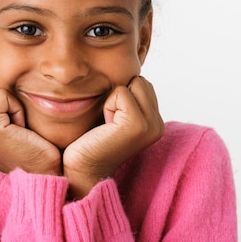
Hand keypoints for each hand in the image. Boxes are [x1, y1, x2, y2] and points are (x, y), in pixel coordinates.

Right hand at [0, 78, 61, 174]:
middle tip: (14, 124)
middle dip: (4, 98)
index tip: (8, 121)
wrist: (42, 171)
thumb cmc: (31, 144)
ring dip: (10, 103)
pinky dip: (17, 108)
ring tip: (16, 126)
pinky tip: (20, 129)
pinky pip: (3, 96)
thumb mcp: (5, 118)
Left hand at [63, 76, 163, 198]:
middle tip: (110, 122)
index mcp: (156, 122)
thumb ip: (131, 98)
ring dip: (114, 100)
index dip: (122, 96)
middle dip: (120, 95)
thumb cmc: (93, 140)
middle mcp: (158, 125)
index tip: (114, 120)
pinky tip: (106, 126)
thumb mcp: (117, 115)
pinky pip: (121, 93)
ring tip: (109, 124)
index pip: (143, 84)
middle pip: (140, 81)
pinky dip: (108, 105)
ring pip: (132, 84)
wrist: (82, 168)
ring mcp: (151, 125)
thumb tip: (130, 73)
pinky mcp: (138, 124)